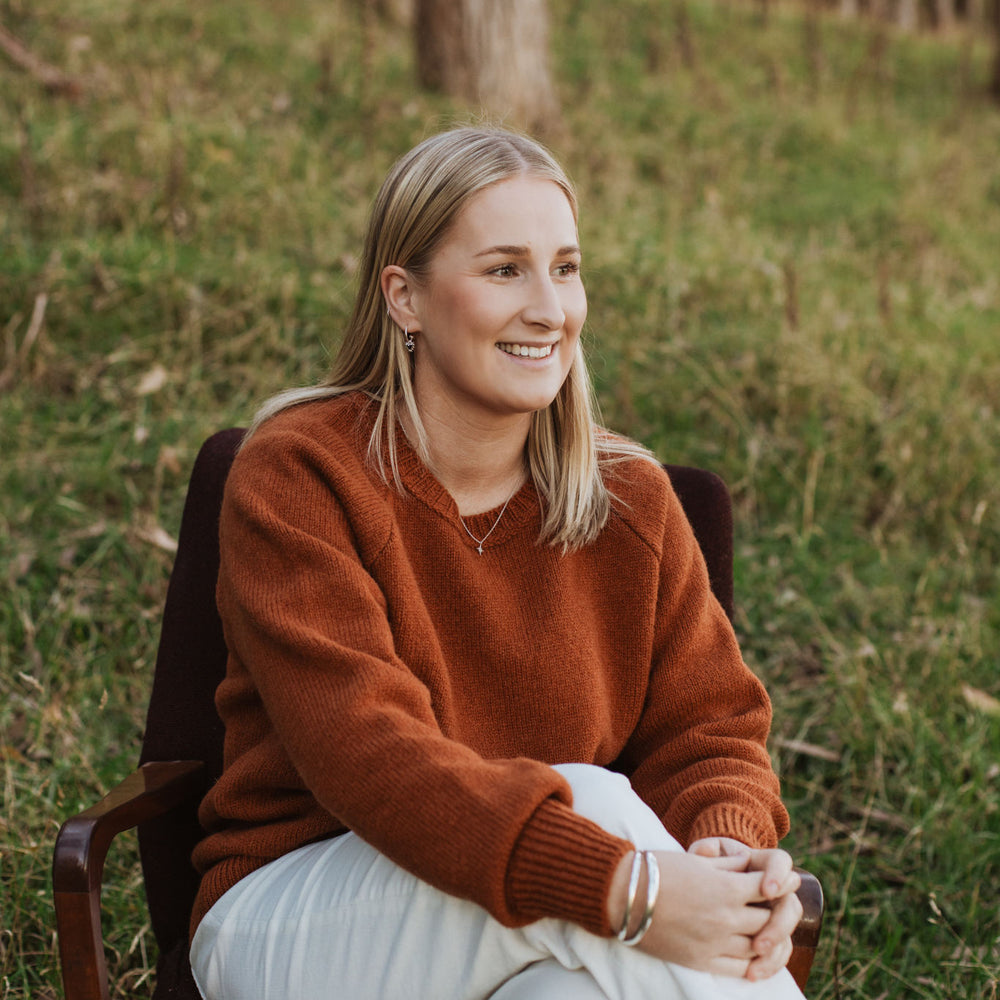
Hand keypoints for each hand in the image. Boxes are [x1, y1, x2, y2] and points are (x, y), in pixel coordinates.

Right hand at [607, 845, 800, 979]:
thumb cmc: (658, 869)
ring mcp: (715, 943)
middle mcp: (726, 918)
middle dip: (777, 912)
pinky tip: (752, 957)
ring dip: (767, 940)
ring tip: (768, 933)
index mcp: (726, 888)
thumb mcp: (698, 861)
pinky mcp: (701, 962)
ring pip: (758, 948)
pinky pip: (738, 968)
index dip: (781, 882)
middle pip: (768, 920)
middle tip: (778, 908)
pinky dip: (751, 964)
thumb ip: (732, 866)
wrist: (622, 894)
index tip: (788, 881)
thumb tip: (756, 867)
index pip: (768, 888)